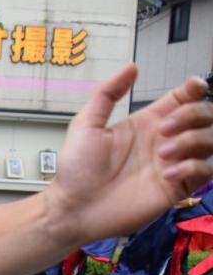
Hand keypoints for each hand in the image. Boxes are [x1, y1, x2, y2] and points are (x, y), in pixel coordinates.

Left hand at [47, 66, 212, 241]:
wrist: (74, 207)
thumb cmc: (77, 169)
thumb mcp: (86, 125)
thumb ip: (107, 93)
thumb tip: (131, 67)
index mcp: (147, 123)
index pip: (184, 99)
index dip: (194, 89)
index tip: (194, 86)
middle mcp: (165, 141)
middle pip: (205, 115)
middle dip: (194, 114)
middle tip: (164, 130)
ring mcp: (173, 164)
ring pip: (211, 141)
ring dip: (194, 141)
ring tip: (164, 153)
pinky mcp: (177, 187)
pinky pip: (207, 171)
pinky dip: (194, 168)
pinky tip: (167, 174)